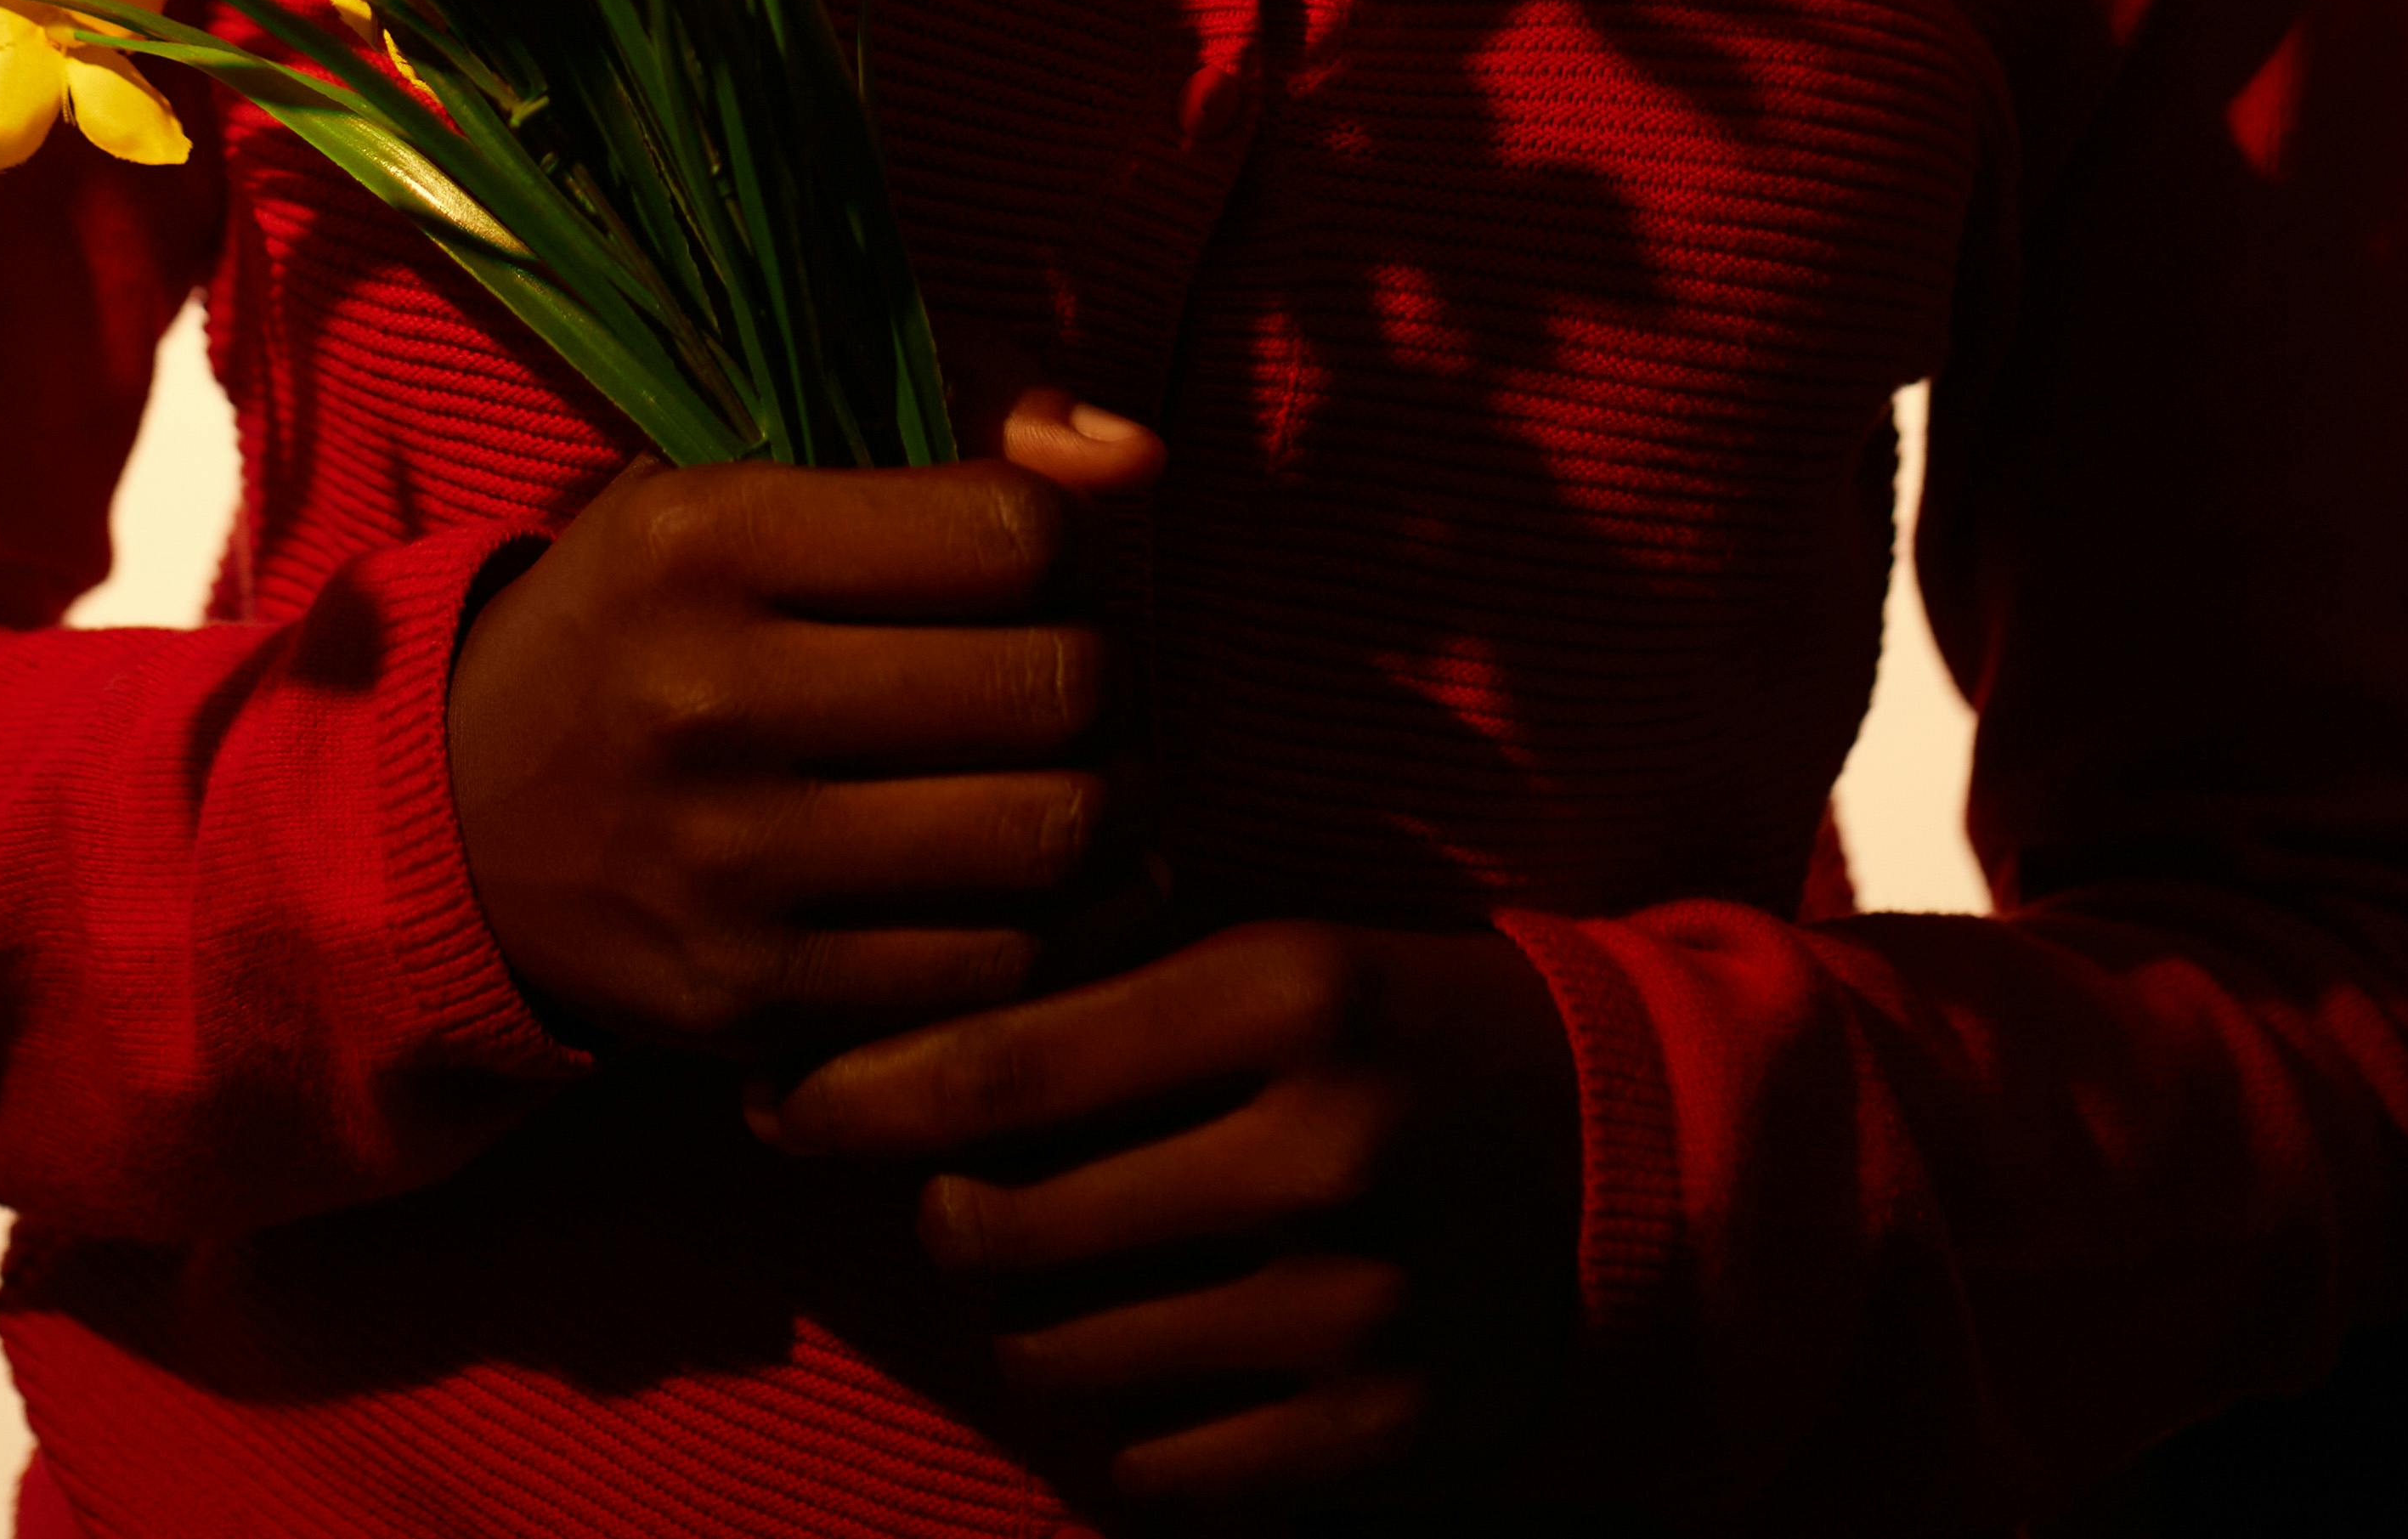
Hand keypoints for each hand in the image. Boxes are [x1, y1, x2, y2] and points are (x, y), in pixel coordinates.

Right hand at [446, 395, 1159, 1058]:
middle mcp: (711, 697)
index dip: (1072, 546)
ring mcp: (732, 864)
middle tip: (1093, 679)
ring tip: (1100, 776)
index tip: (1042, 565)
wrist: (460, 815)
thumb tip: (1138, 456)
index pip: (1012, 534)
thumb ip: (959, 417)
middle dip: (1114, 678)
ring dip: (1119, 804)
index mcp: (708, 537)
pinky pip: (997, 969)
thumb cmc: (656, 610)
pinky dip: (1070, 926)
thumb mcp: (751, 473)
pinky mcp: (756, 997)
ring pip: (1051, 837)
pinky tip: (1058, 882)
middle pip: (1056, 687)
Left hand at [762, 917, 1585, 1514]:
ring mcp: (1353, 1308)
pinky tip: (1150, 1341)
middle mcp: (1319, 1149)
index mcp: (1286, 992)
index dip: (858, 1096)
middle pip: (1002, 1227)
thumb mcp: (1265, 946)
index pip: (1000, 1071)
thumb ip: (1093, 983)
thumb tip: (869, 1050)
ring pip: (1058, 1354)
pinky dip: (1118, 1413)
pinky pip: (1149, 1460)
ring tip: (1060, 1260)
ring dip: (1026, 1314)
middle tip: (952, 1185)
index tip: (781, 1100)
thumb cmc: (1395, 1022)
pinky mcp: (1376, 1433)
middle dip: (941, 1211)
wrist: (1626, 1153)